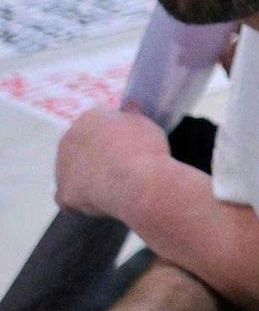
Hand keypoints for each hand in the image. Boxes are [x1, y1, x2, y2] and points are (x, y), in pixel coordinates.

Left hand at [52, 107, 174, 228]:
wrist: (137, 180)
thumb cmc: (144, 148)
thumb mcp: (145, 122)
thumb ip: (133, 116)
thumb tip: (130, 106)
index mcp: (87, 120)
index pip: (96, 127)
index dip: (113, 139)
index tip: (129, 148)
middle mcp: (68, 139)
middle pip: (82, 150)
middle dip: (98, 159)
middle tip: (123, 169)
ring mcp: (62, 167)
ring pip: (74, 173)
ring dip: (89, 180)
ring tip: (117, 188)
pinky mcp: (64, 192)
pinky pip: (70, 198)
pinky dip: (82, 202)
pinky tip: (101, 203)